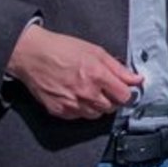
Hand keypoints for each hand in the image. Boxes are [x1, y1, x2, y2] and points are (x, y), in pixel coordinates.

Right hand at [5, 24, 142, 118]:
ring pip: (96, 115)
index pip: (124, 96)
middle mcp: (86, 92)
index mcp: (98, 75)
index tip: (124, 89)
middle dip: (112, 99)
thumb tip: (136, 79)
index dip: (126, 92)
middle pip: (112, 108)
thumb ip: (118, 68)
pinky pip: (78, 116)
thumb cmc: (61, 49)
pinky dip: (81, 109)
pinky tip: (76, 96)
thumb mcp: (95, 51)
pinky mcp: (59, 111)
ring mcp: (72, 104)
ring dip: (97, 106)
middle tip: (105, 88)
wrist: (32, 55)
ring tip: (89, 91)